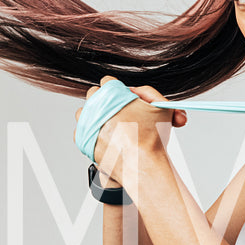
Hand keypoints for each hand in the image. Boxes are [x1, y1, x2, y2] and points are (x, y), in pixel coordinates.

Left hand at [72, 77, 186, 180]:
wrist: (141, 163)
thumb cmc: (152, 138)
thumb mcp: (162, 108)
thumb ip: (154, 97)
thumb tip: (148, 100)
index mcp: (111, 92)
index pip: (108, 81)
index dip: (119, 90)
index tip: (125, 99)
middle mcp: (96, 104)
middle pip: (94, 95)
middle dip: (106, 102)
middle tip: (120, 113)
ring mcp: (87, 122)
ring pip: (85, 112)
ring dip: (96, 116)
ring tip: (112, 126)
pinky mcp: (83, 139)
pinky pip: (82, 132)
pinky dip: (92, 134)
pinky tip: (106, 139)